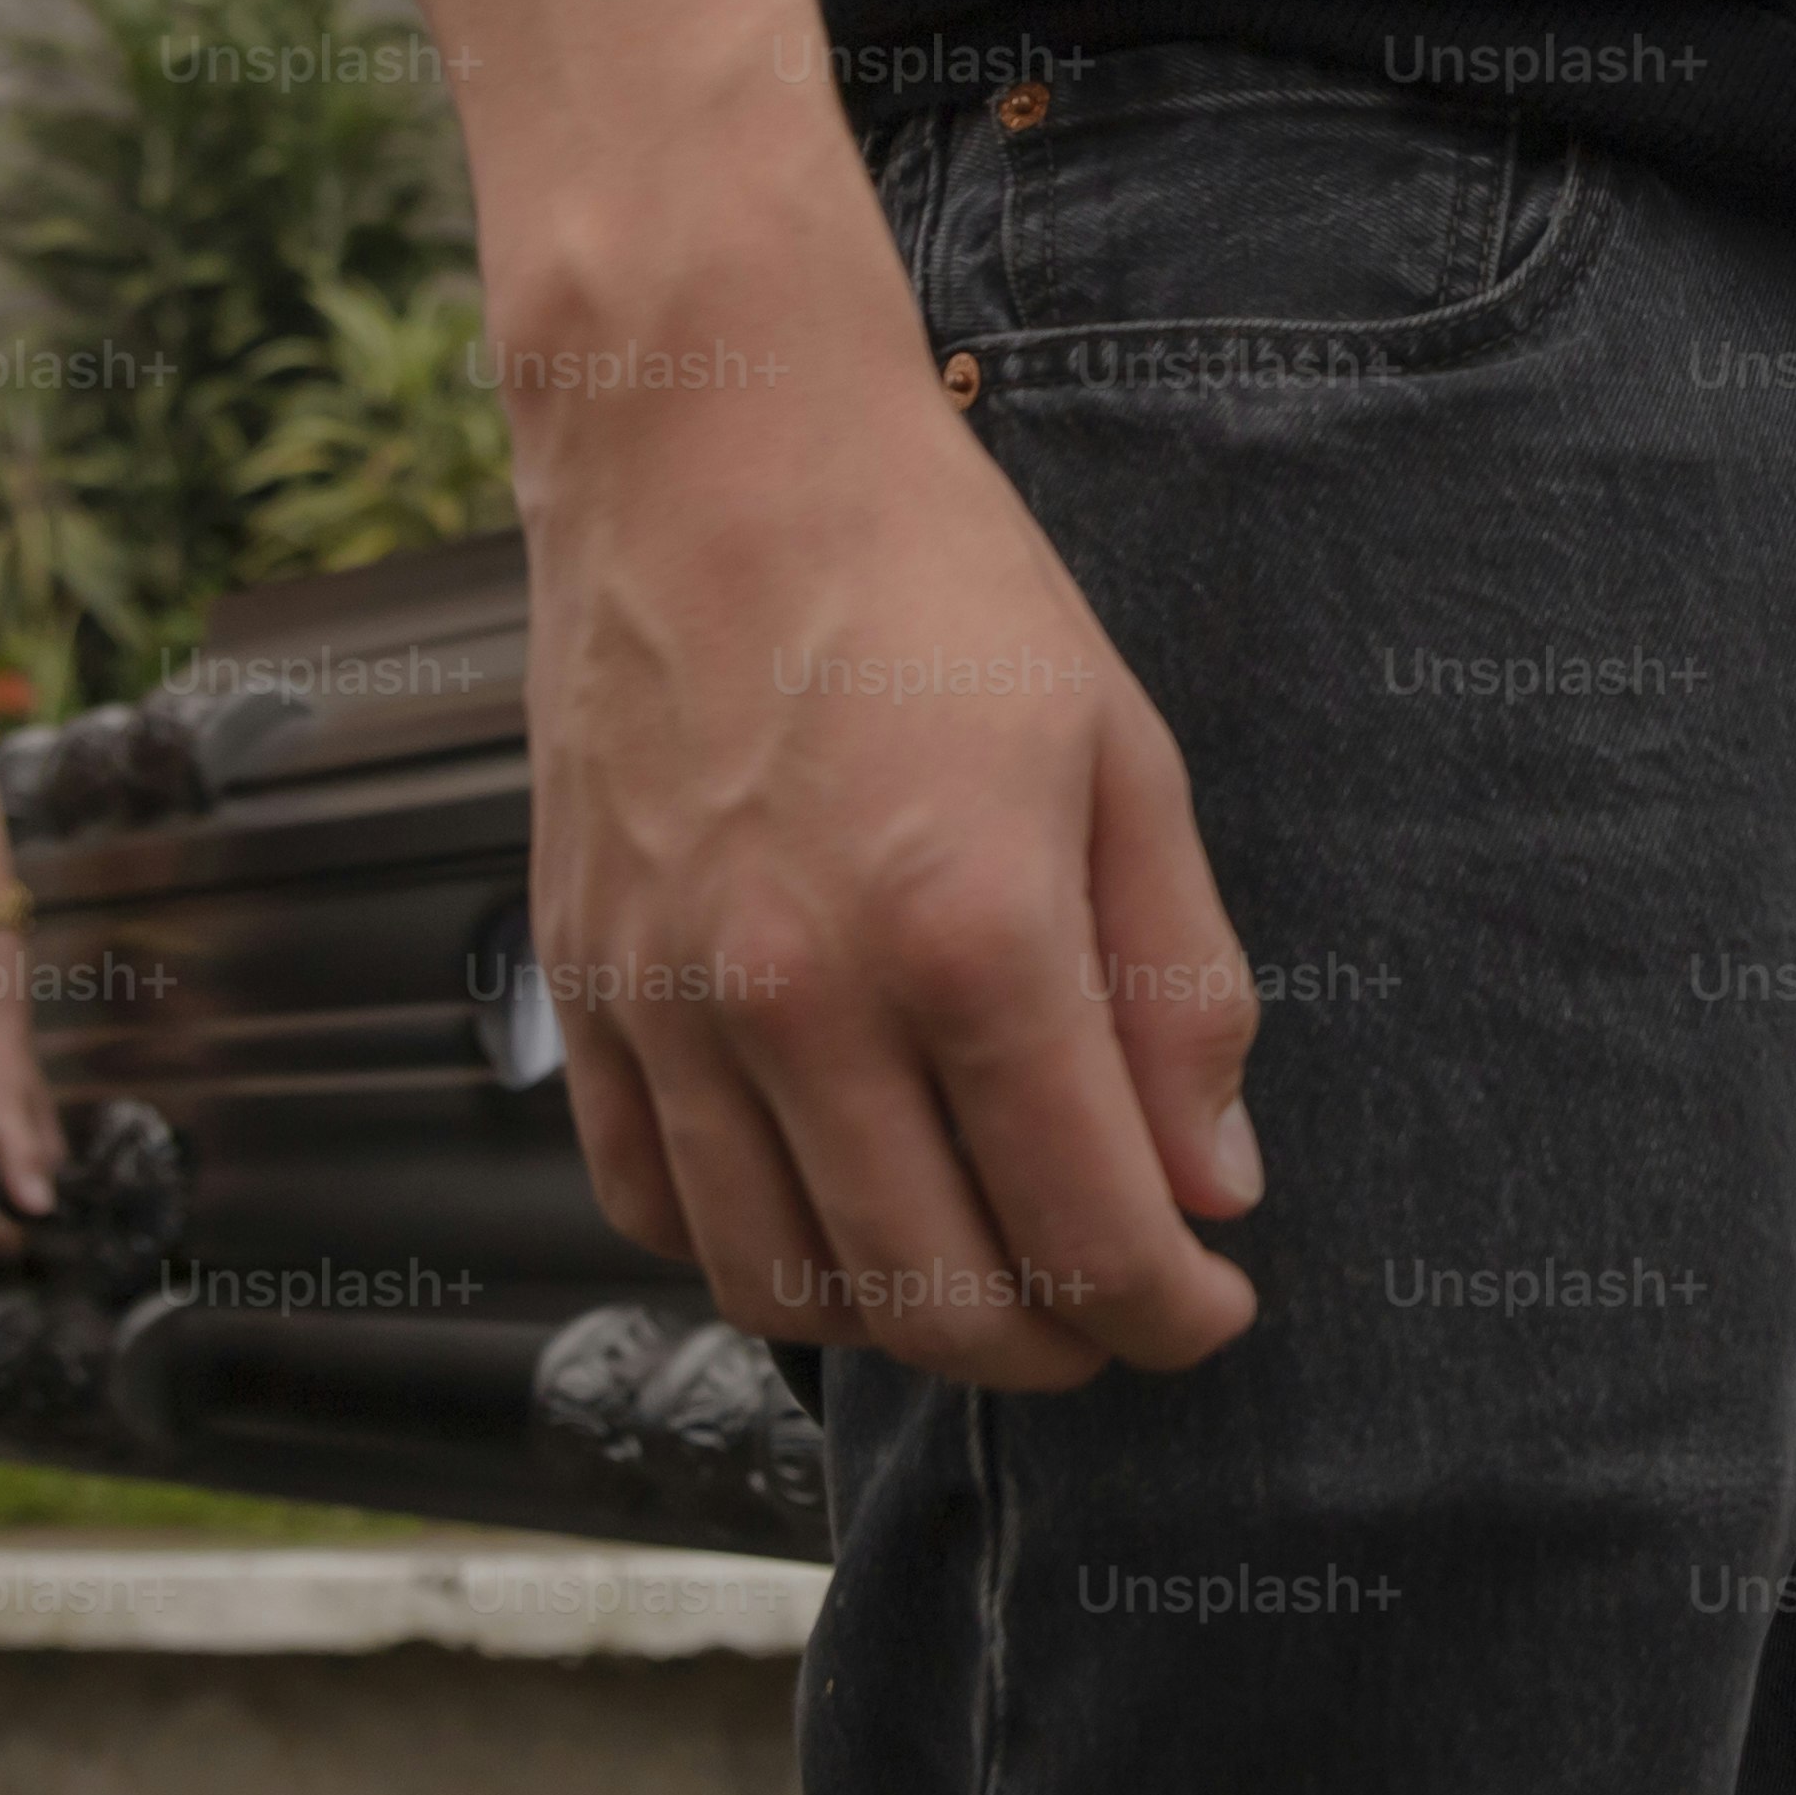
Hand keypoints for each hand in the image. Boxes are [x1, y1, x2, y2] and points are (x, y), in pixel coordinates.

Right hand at [525, 327, 1264, 1394]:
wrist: (711, 447)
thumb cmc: (933, 579)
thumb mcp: (1122, 757)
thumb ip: (1177, 988)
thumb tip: (1213, 1186)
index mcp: (970, 932)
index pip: (1087, 1230)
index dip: (1169, 1312)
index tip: (1212, 1309)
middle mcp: (804, 995)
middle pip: (935, 1297)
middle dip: (1054, 1347)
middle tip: (1113, 1311)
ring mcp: (671, 1001)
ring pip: (781, 1285)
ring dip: (902, 1325)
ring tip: (983, 1272)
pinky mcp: (582, 985)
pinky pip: (649, 1205)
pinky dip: (749, 1254)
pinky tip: (832, 1207)